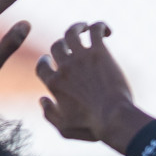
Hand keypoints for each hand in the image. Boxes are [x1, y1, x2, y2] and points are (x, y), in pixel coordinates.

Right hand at [36, 23, 149, 150]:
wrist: (113, 118)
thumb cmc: (91, 126)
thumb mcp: (64, 128)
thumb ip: (49, 114)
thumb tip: (42, 99)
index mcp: (54, 84)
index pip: (41, 66)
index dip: (44, 61)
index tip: (49, 60)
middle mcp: (64, 67)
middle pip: (57, 46)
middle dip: (62, 44)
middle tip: (72, 45)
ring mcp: (81, 57)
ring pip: (72, 32)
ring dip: (77, 27)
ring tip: (84, 27)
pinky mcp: (99, 52)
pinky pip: (95, 30)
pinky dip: (99, 26)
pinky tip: (107, 31)